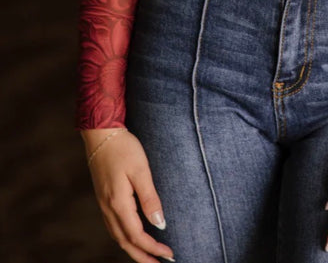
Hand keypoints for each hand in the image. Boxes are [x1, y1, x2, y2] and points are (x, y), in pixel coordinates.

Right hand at [81, 128, 174, 262]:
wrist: (101, 134)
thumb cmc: (123, 148)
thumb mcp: (141, 170)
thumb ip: (150, 199)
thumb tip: (159, 224)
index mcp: (118, 204)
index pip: (137, 236)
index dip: (153, 249)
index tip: (169, 255)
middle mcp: (108, 209)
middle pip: (125, 243)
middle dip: (143, 257)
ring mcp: (103, 205)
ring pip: (118, 237)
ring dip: (133, 250)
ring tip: (149, 256)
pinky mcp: (104, 199)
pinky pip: (114, 227)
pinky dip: (125, 238)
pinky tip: (133, 237)